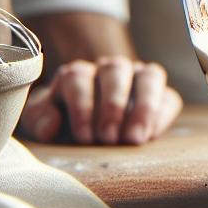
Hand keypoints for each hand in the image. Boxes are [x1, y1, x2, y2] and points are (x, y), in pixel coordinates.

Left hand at [18, 12, 182, 145]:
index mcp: (77, 74)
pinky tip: (151, 136)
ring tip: (135, 138)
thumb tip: (51, 125)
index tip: (84, 137)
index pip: (78, 78)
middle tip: (109, 138)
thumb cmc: (62, 122)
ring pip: (149, 75)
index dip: (81, 106)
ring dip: (143, 106)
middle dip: (113, 105)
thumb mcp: (42, 120)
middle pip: (116, 70)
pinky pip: (169, 97)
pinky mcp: (161, 94)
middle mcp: (109, 69)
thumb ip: (39, 119)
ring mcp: (139, 78)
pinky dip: (162, 114)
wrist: (88, 126)